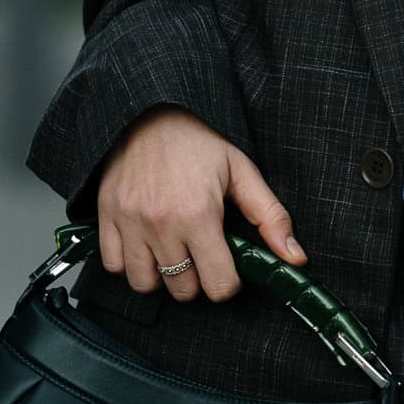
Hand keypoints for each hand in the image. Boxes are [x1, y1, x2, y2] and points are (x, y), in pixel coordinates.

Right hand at [96, 105, 305, 304]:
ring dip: (162, 276)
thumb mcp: (242, 172)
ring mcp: (130, 222)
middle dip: (198, 279)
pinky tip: (146, 245)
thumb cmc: (197, 142)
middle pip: (183, 289)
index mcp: (199, 215)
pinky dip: (129, 263)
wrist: (148, 113)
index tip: (228, 267)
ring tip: (173, 253)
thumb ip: (271, 217)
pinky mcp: (106, 216)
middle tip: (201, 255)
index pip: (218, 285)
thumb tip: (296, 258)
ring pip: (145, 284)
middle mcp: (162, 224)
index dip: (229, 282)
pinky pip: (113, 265)